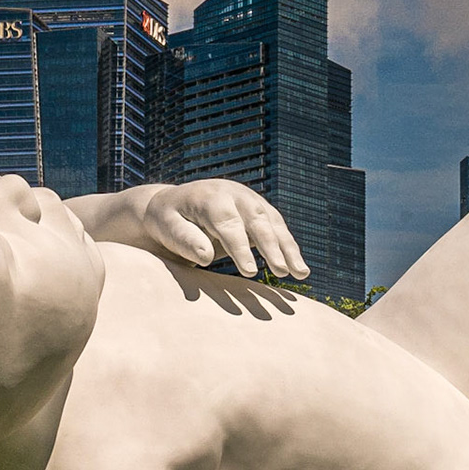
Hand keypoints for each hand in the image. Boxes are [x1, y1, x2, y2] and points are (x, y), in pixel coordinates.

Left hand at [141, 179, 309, 279]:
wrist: (175, 203)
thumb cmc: (168, 219)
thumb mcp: (167, 227)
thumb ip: (184, 240)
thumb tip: (206, 257)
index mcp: (210, 197)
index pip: (228, 224)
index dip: (240, 248)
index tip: (250, 272)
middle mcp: (235, 194)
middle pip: (258, 221)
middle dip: (272, 247)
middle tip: (281, 272)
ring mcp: (251, 201)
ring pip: (275, 224)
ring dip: (289, 249)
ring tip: (301, 274)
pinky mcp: (260, 211)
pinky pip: (279, 230)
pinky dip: (290, 248)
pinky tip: (299, 269)